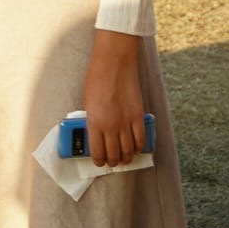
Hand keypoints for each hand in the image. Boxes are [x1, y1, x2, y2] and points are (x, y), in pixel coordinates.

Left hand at [82, 30, 145, 167]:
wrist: (114, 65)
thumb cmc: (96, 79)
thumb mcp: (87, 102)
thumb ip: (92, 120)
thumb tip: (95, 134)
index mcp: (94, 122)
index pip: (97, 152)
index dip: (99, 161)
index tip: (99, 162)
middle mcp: (111, 126)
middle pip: (114, 154)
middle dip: (113, 162)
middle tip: (112, 162)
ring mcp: (126, 122)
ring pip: (129, 150)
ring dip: (126, 157)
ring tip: (124, 159)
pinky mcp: (138, 117)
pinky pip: (141, 139)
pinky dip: (139, 147)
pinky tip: (136, 148)